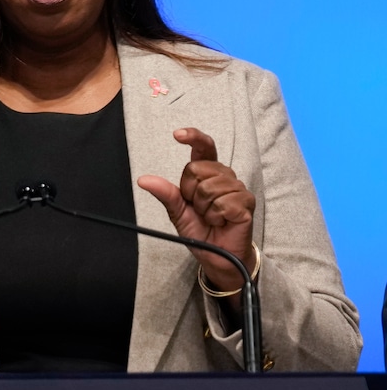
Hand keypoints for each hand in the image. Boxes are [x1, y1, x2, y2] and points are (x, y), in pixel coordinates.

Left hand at [137, 127, 257, 292]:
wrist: (216, 254)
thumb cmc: (200, 230)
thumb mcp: (177, 211)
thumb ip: (165, 193)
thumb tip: (144, 180)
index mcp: (208, 174)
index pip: (204, 148)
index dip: (193, 138)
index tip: (177, 134)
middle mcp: (225, 176)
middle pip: (197, 169)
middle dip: (191, 193)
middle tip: (198, 209)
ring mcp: (238, 189)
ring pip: (209, 188)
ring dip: (204, 208)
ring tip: (211, 217)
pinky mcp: (246, 203)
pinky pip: (223, 204)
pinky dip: (216, 217)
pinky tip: (221, 222)